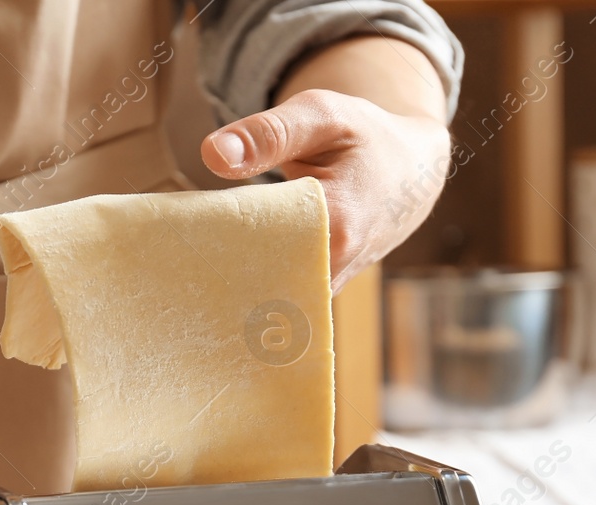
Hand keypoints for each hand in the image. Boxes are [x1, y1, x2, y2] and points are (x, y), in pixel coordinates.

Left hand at [202, 88, 450, 288]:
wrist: (412, 174)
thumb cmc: (365, 138)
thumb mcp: (322, 115)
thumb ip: (269, 133)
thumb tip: (212, 153)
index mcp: (335, 225)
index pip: (256, 243)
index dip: (217, 236)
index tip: (187, 227)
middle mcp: (333, 267)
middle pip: (254, 278)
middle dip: (218, 263)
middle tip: (183, 246)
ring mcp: (328, 286)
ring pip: (263, 295)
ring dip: (231, 278)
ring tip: (199, 258)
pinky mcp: (320, 293)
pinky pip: (274, 298)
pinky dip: (249, 282)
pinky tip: (224, 266)